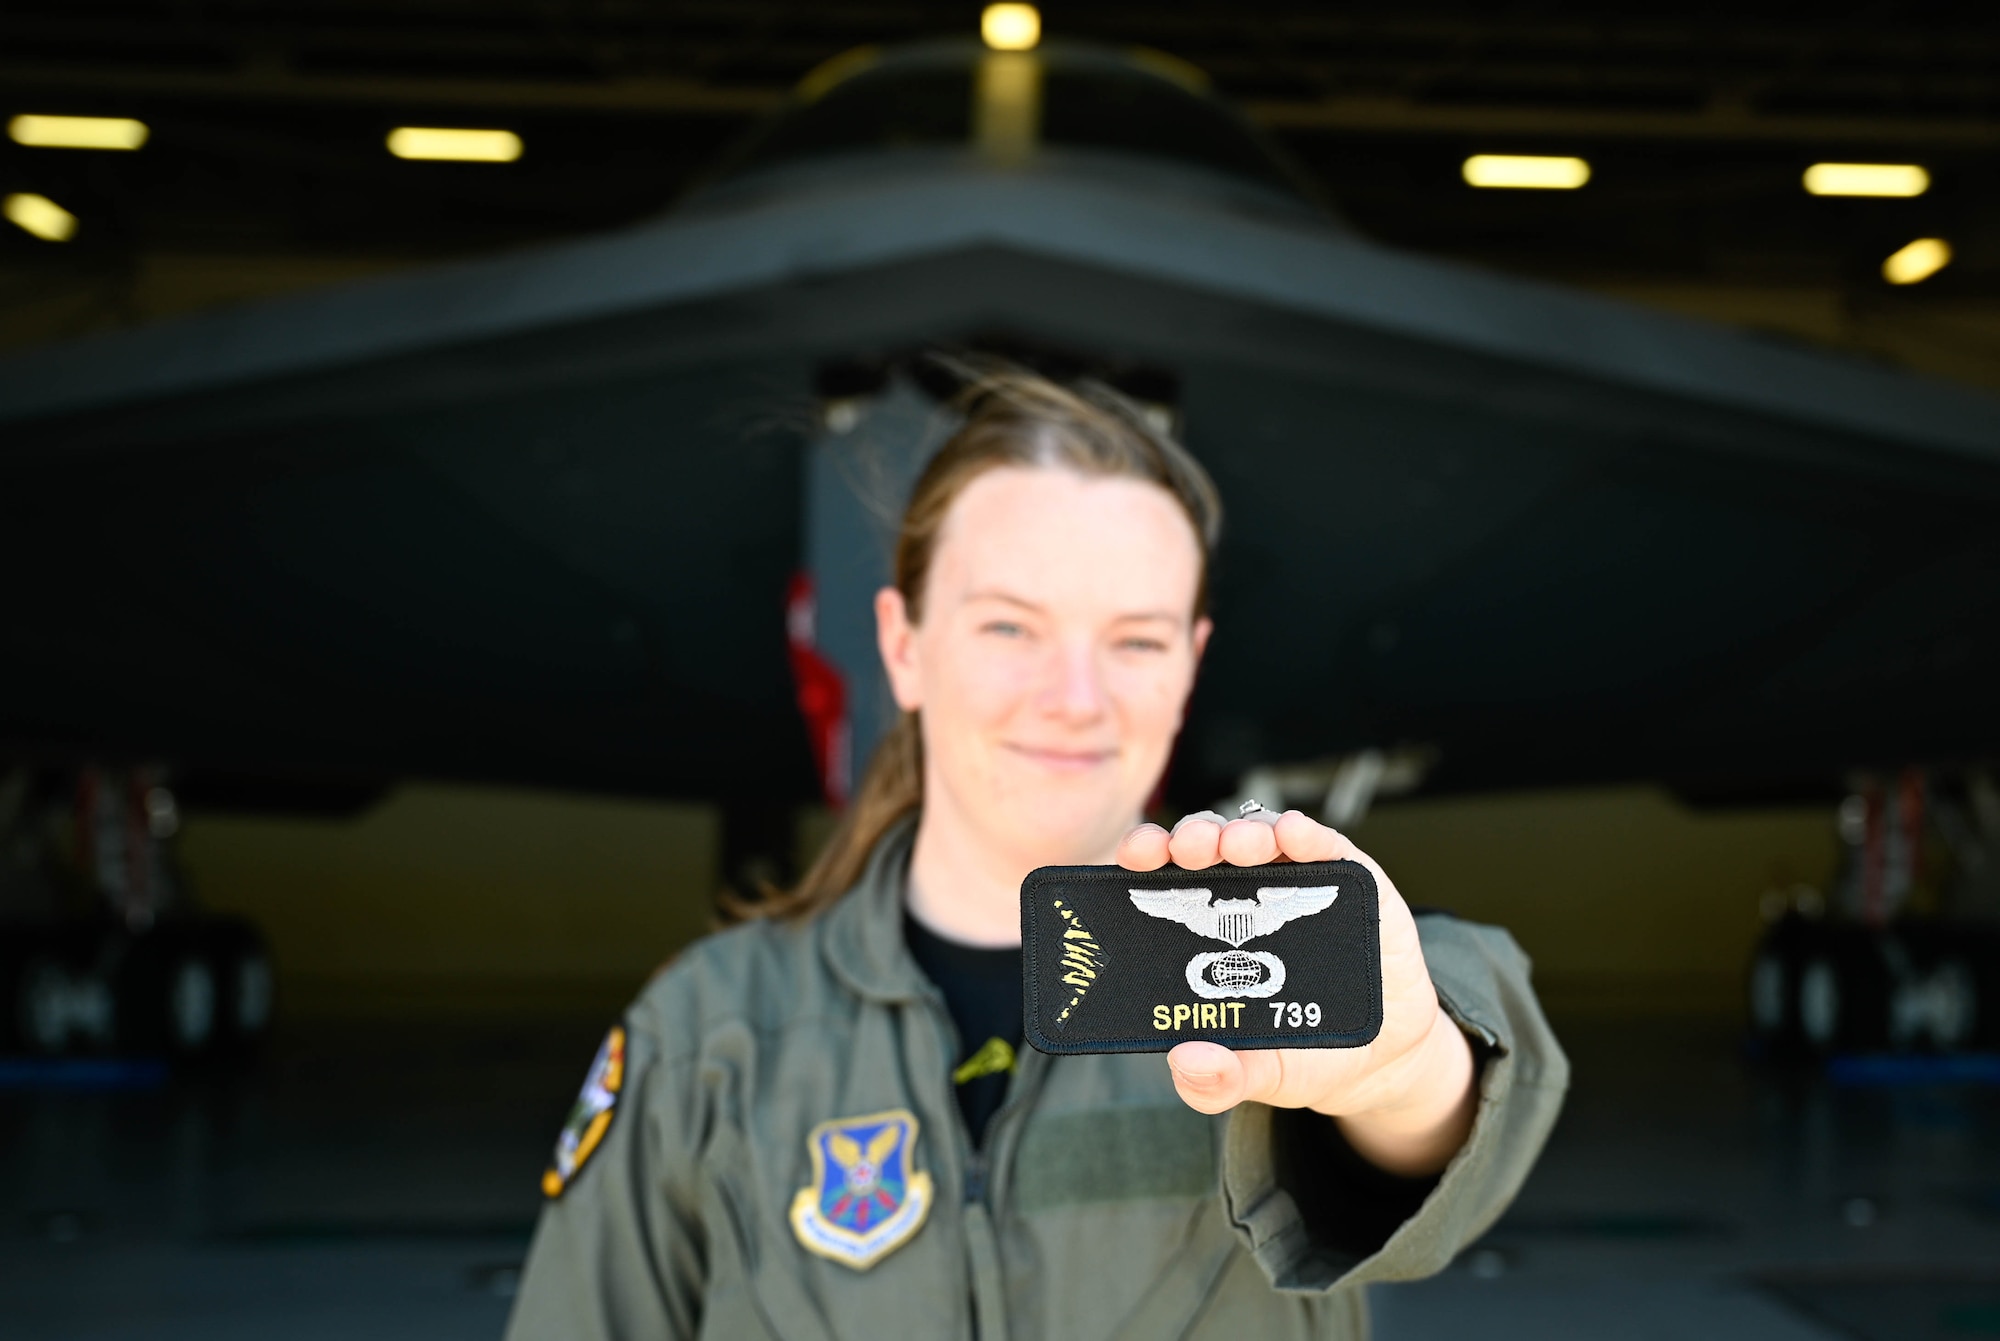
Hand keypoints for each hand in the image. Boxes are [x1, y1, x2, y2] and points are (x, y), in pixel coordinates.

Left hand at [1118, 808, 1476, 1176]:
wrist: (1381, 1059)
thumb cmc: (1303, 1055)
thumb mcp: (1257, 1076)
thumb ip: (1218, 1081)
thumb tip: (1185, 1062)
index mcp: (1205, 931)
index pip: (1163, 879)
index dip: (1146, 858)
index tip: (1132, 859)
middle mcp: (1244, 896)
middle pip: (1208, 847)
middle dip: (1191, 839)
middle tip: (1186, 851)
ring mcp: (1296, 884)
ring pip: (1260, 837)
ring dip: (1243, 833)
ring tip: (1237, 846)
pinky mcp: (1350, 882)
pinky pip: (1325, 847)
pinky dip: (1306, 834)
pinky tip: (1291, 833)